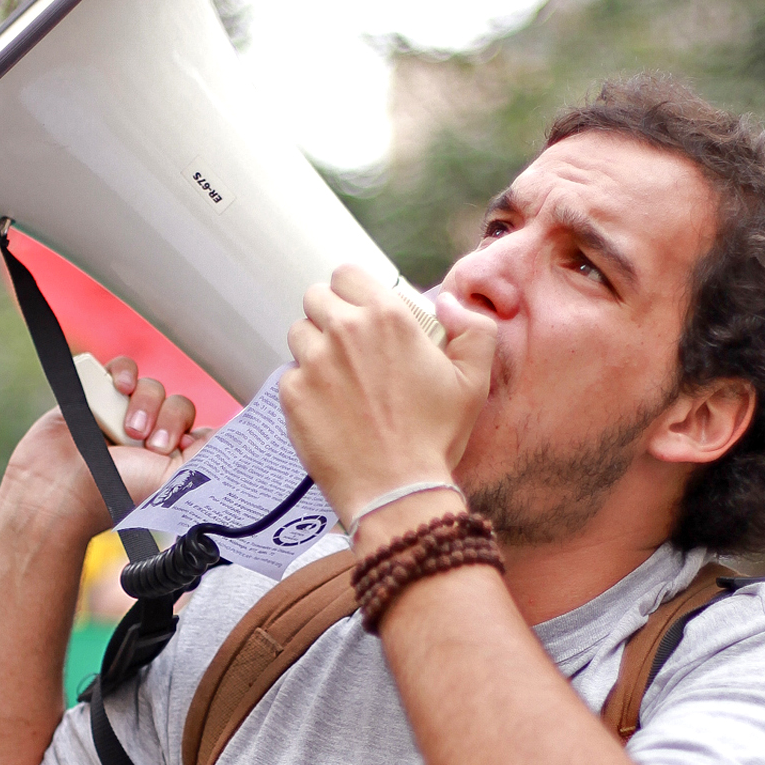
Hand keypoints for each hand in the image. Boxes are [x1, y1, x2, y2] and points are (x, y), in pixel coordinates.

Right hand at [0, 356, 197, 539]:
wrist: (63, 485)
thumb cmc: (115, 491)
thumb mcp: (176, 482)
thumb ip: (207, 459)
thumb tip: (236, 437)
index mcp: (169, 459)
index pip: (197, 429)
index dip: (193, 432)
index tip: (182, 447)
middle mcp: (148, 435)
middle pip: (178, 405)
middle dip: (168, 423)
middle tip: (151, 447)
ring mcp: (122, 413)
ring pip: (153, 387)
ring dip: (146, 404)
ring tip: (127, 431)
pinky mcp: (97, 394)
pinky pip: (124, 368)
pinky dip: (126, 372)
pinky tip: (121, 386)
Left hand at [278, 267, 493, 531]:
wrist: (396, 489)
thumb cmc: (436, 435)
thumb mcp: (474, 379)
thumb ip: (472, 327)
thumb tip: (447, 301)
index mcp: (387, 317)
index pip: (346, 274)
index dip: (353, 291)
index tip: (361, 311)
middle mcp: (343, 331)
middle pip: (315, 298)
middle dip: (330, 315)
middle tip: (348, 345)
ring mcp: (312, 362)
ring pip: (298, 333)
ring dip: (314, 348)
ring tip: (339, 378)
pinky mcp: (291, 394)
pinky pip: (290, 375)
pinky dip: (304, 387)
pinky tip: (329, 408)